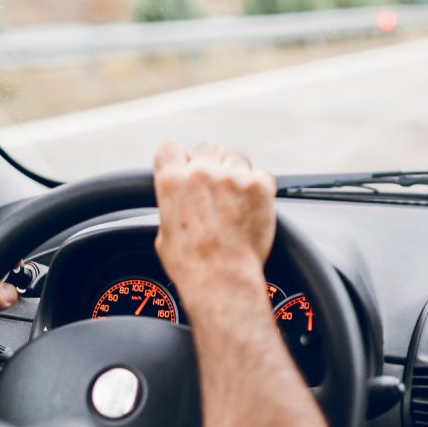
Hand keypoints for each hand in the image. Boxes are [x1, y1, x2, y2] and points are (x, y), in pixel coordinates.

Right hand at [153, 141, 275, 308]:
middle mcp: (201, 173)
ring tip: (237, 202)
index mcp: (171, 182)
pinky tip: (254, 209)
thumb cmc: (191, 265)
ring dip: (237, 174)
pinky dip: (260, 189)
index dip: (180, 158)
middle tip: (216, 190)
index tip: (186, 168)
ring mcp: (232, 177)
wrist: (222, 279)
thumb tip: (177, 203)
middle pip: (208, 148)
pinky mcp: (259, 186)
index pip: (171, 147)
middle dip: (212, 164)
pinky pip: (262, 176)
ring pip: (237, 159)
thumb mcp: (164, 233)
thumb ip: (172, 206)